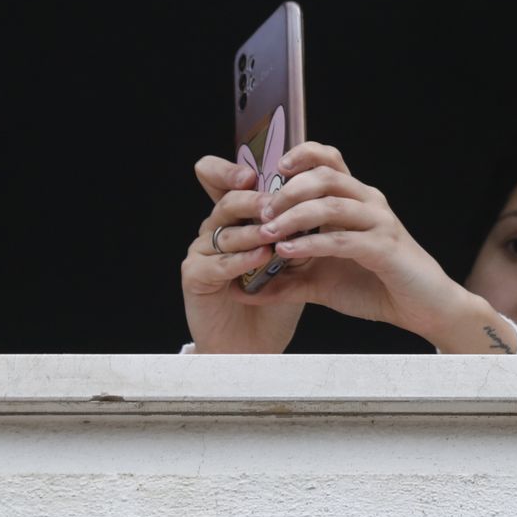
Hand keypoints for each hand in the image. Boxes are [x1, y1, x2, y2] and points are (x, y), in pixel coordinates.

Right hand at [179, 156, 306, 352]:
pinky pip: (217, 263)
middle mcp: (215, 230)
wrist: (256, 345)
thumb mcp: (294, 261)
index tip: (255, 172)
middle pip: (226, 201)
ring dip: (251, 231)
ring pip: (224, 231)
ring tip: (274, 233)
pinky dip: (241, 260)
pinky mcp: (195, 277)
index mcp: (235, 219)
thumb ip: (300, 232)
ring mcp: (201, 252)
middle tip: (274, 204)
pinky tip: (262, 258)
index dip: (230, 171)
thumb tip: (322, 202)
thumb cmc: (274, 301)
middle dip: (252, 200)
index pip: (219, 180)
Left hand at [254, 142, 516, 352]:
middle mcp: (369, 203)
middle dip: (287, 191)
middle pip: (325, 176)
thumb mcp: (325, 280)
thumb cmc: (377, 287)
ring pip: (332, 203)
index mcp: (356, 200)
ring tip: (268, 232)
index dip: (300, 156)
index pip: (329, 161)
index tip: (272, 171)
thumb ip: (290, 279)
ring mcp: (380, 223)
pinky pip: (343, 238)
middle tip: (261, 211)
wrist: (424, 308)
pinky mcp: (385, 249)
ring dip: (294, 215)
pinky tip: (288, 251)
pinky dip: (312, 243)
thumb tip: (248, 289)